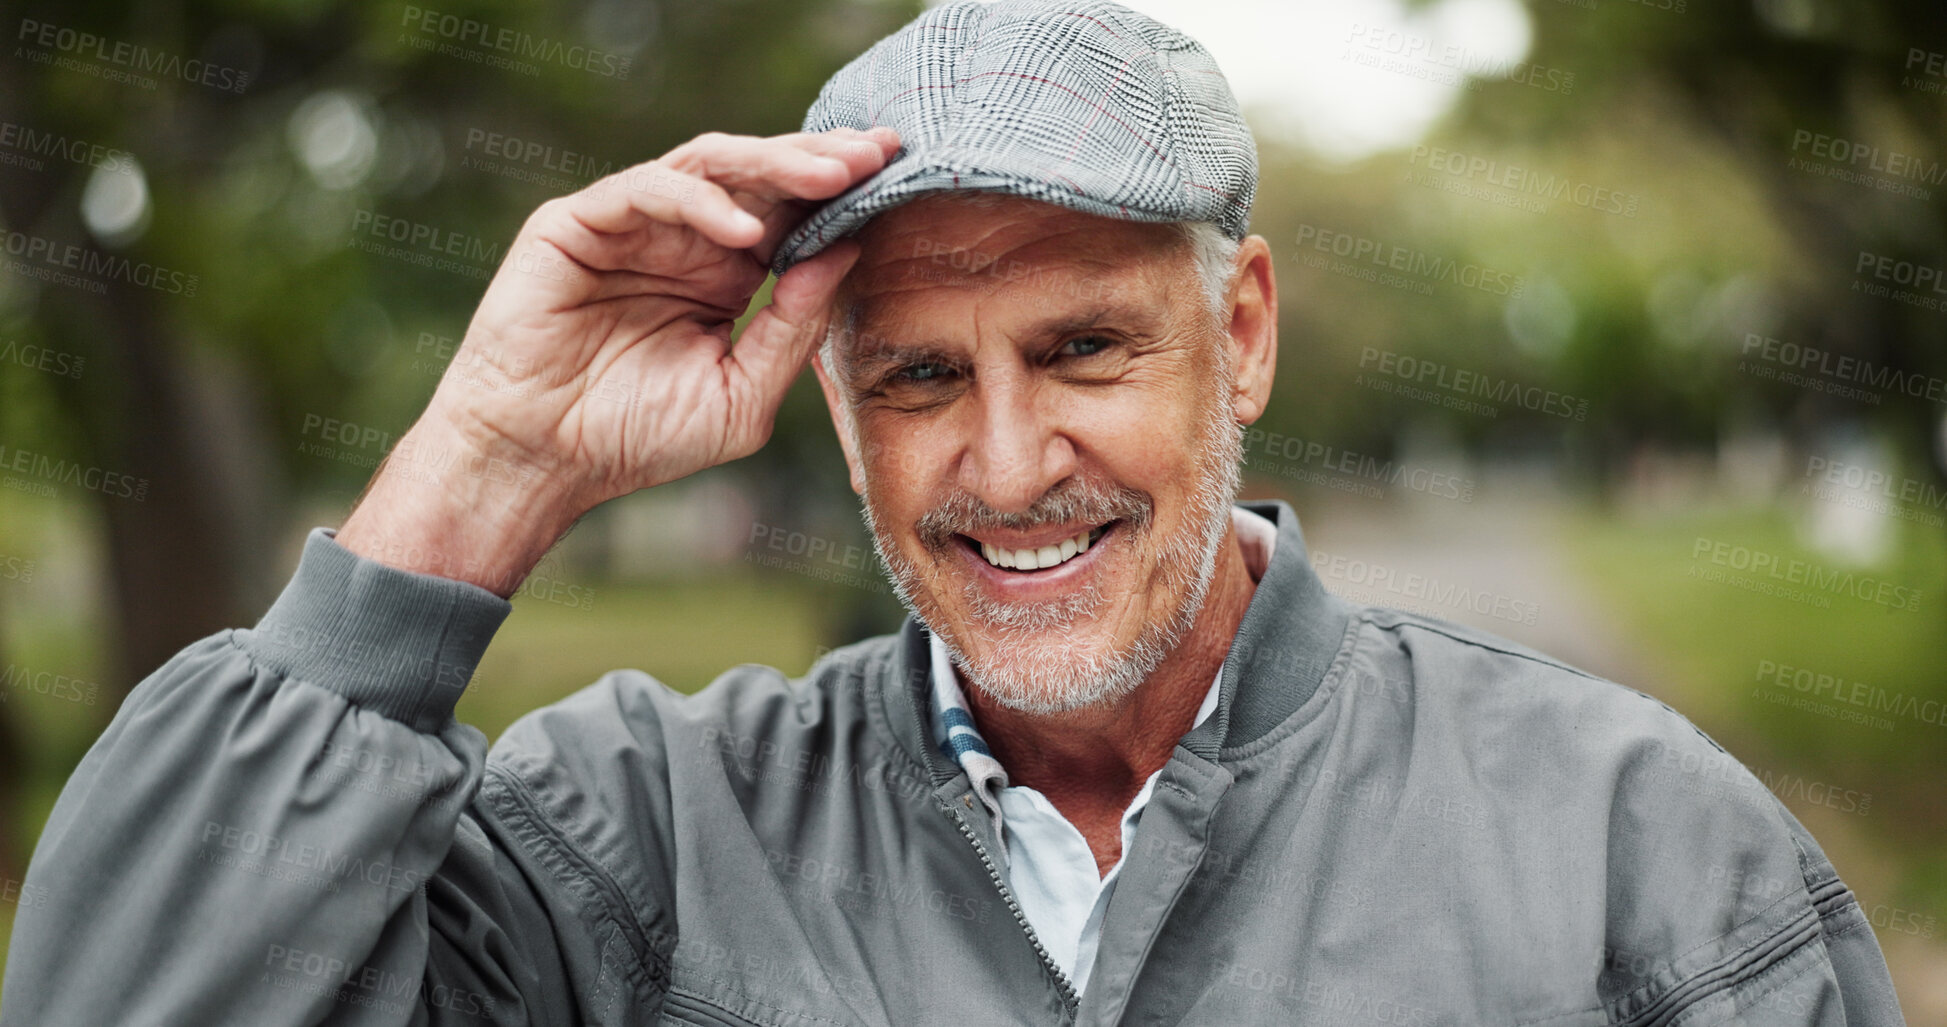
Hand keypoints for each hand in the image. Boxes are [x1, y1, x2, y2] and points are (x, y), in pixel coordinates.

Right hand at [338, 127, 899, 593]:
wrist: (542, 462)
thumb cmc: (636, 438)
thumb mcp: (743, 394)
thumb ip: (794, 327)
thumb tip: (849, 249)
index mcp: (725, 274)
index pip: (792, 214)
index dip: (842, 192)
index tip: (899, 172)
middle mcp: (683, 239)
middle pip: (760, 177)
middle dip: (820, 161)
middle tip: (877, 153)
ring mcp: (632, 225)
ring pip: (710, 168)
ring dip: (773, 167)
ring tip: (829, 176)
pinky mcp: (578, 223)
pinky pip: (647, 192)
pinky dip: (698, 204)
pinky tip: (745, 232)